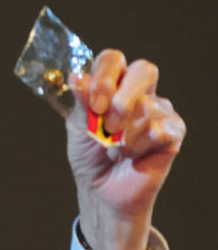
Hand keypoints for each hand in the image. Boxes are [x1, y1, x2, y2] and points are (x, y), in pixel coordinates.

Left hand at [68, 50, 185, 249]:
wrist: (101, 190)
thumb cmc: (89, 155)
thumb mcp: (78, 127)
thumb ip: (82, 102)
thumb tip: (78, 77)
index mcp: (112, 85)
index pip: (113, 59)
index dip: (104, 77)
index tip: (94, 105)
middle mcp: (139, 93)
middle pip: (144, 70)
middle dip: (122, 98)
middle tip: (107, 124)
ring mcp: (159, 111)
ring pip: (149, 106)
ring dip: (124, 134)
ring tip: (114, 150)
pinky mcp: (173, 132)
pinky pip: (161, 128)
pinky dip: (139, 145)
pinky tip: (131, 155)